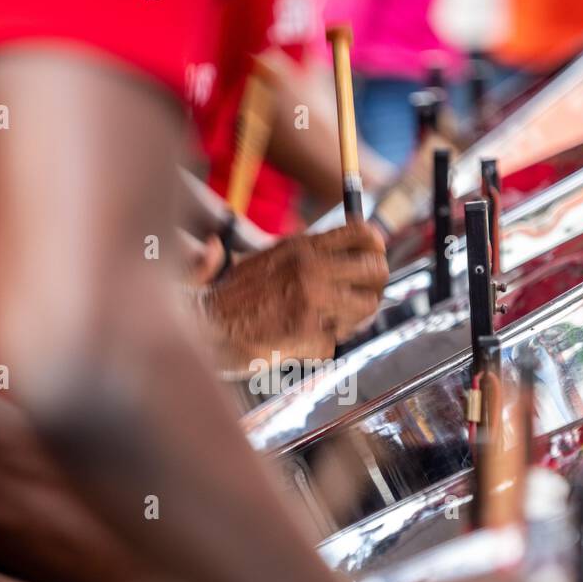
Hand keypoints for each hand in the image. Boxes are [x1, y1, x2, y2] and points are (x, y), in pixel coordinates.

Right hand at [200, 223, 387, 366]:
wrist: (205, 325)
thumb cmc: (234, 298)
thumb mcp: (269, 259)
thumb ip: (304, 256)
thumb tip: (345, 256)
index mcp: (302, 246)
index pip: (363, 233)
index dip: (377, 250)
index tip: (375, 263)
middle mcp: (310, 266)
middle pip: (376, 270)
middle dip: (376, 289)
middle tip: (363, 302)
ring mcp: (310, 297)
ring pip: (365, 308)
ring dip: (350, 321)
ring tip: (326, 326)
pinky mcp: (305, 329)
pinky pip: (335, 341)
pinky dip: (318, 348)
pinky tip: (297, 343)